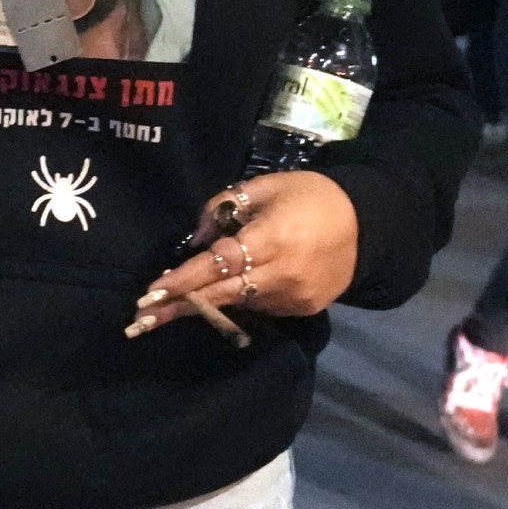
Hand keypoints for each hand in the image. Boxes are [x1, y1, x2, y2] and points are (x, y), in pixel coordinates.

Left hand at [130, 171, 358, 335]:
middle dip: (179, 308)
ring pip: (237, 302)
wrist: (368, 224)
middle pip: (221, 296)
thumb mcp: (263, 187)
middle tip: (140, 321)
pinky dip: (239, 296)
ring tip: (174, 299)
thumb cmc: (309, 196)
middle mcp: (282, 274)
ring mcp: (294, 297)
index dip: (183, 280)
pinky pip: (259, 306)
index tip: (151, 292)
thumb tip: (195, 240)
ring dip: (206, 300)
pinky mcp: (303, 309)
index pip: (218, 264)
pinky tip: (232, 284)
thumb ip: (223, 208)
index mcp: (272, 239)